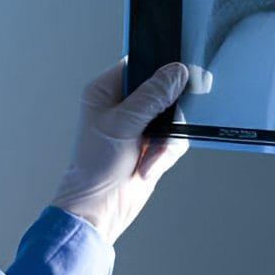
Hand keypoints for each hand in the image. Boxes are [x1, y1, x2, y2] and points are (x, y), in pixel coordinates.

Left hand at [51, 59, 189, 244]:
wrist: (101, 210)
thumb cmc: (95, 167)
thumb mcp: (124, 124)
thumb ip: (152, 96)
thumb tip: (175, 72)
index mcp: (105, 90)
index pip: (138, 65)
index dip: (158, 67)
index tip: (178, 73)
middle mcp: (123, 105)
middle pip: (162, 89)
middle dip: (168, 110)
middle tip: (169, 120)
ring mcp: (139, 125)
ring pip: (173, 115)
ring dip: (166, 138)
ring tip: (150, 154)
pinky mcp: (152, 145)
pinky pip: (176, 138)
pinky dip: (166, 153)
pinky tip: (149, 166)